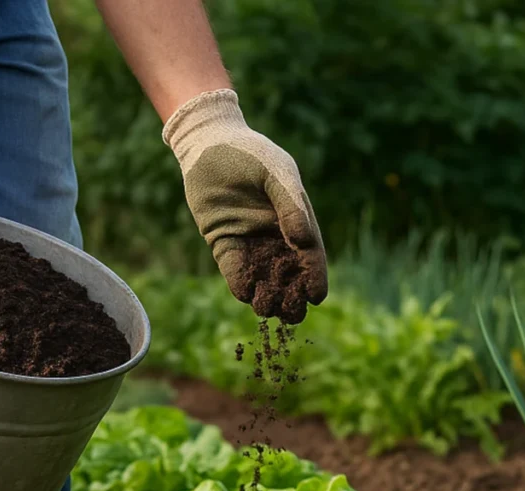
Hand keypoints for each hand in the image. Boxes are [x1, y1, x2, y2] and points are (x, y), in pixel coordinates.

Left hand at [163, 90, 326, 323]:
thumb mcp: (276, 173)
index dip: (315, 277)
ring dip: (266, 296)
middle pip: (289, 275)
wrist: (208, 143)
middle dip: (292, 297)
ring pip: (263, 278)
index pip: (310, 255)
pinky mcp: (223, 243)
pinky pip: (234, 270)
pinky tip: (245, 293)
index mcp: (295, 220)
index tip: (317, 297)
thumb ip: (290, 204)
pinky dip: (240, 283)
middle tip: (292, 314)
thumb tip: (304, 241)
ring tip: (266, 308)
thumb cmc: (249, 153)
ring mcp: (249, 242)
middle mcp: (275, 236)